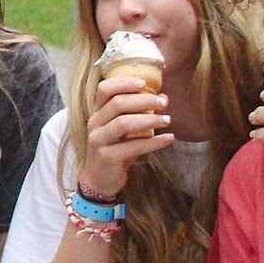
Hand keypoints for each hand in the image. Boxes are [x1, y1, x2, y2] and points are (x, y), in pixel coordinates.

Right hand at [77, 76, 174, 195]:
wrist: (99, 179)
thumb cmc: (115, 149)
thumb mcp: (122, 129)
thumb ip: (138, 112)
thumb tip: (163, 97)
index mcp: (98, 112)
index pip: (104, 89)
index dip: (124, 83)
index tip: (144, 83)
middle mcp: (95, 124)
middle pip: (117, 104)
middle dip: (143, 100)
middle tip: (164, 103)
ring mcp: (99, 141)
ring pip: (123, 124)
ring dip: (148, 120)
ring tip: (167, 120)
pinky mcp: (107, 157)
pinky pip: (133, 147)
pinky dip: (154, 142)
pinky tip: (168, 139)